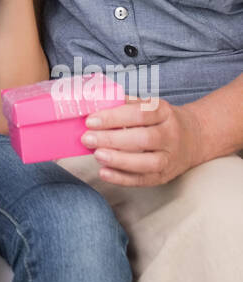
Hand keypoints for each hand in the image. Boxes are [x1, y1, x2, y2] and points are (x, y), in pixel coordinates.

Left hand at [80, 97, 203, 186]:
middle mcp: (170, 135)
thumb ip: (125, 103)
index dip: (114, 117)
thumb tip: (95, 102)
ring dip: (119, 160)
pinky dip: (122, 178)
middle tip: (88, 138)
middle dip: (112, 139)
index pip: (140, 114)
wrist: (192, 138)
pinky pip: (143, 179)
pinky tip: (104, 172)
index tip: (91, 120)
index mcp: (164, 112)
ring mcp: (169, 158)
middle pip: (143, 139)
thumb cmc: (161, 120)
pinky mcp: (164, 176)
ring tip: (97, 155)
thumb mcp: (149, 105)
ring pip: (146, 162)